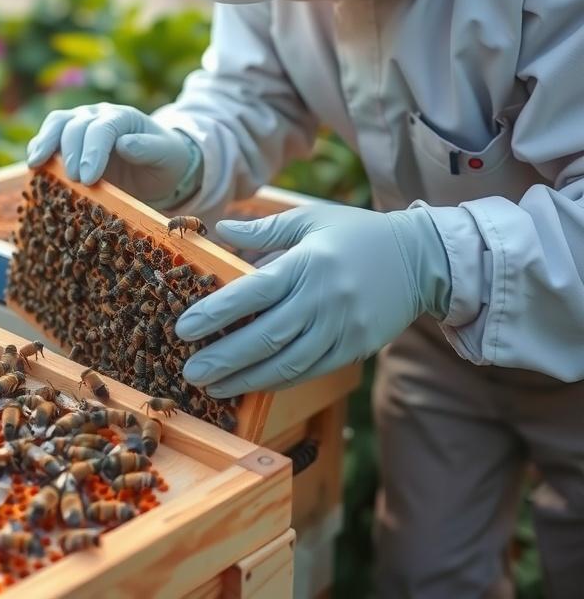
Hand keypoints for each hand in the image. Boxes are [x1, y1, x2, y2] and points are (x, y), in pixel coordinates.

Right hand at [26, 103, 195, 202]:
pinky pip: (49, 136)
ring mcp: (81, 123)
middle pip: (77, 125)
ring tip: (37, 164)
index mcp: (123, 116)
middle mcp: (99, 115)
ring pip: (57, 123)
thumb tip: (124, 143)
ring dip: (46, 143)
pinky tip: (33, 163)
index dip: (93, 151)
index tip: (88, 177)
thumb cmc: (164, 159)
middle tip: (74, 180)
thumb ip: (148, 148)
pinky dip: (39, 147)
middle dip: (72, 152)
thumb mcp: (166, 156)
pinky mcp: (68, 138)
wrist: (156, 165)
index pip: (103, 127)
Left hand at [175, 203, 451, 393]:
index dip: (217, 313)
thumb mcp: (310, 219)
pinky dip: (277, 381)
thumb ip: (264, 229)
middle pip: (266, 336)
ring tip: (212, 386)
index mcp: (308, 263)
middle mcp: (324, 300)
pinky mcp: (354, 349)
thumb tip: (221, 228)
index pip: (254, 292)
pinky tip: (250, 385)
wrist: (422, 260)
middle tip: (189, 370)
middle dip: (224, 357)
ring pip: (287, 363)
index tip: (184, 328)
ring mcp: (342, 329)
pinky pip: (309, 371)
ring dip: (246, 379)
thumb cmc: (355, 233)